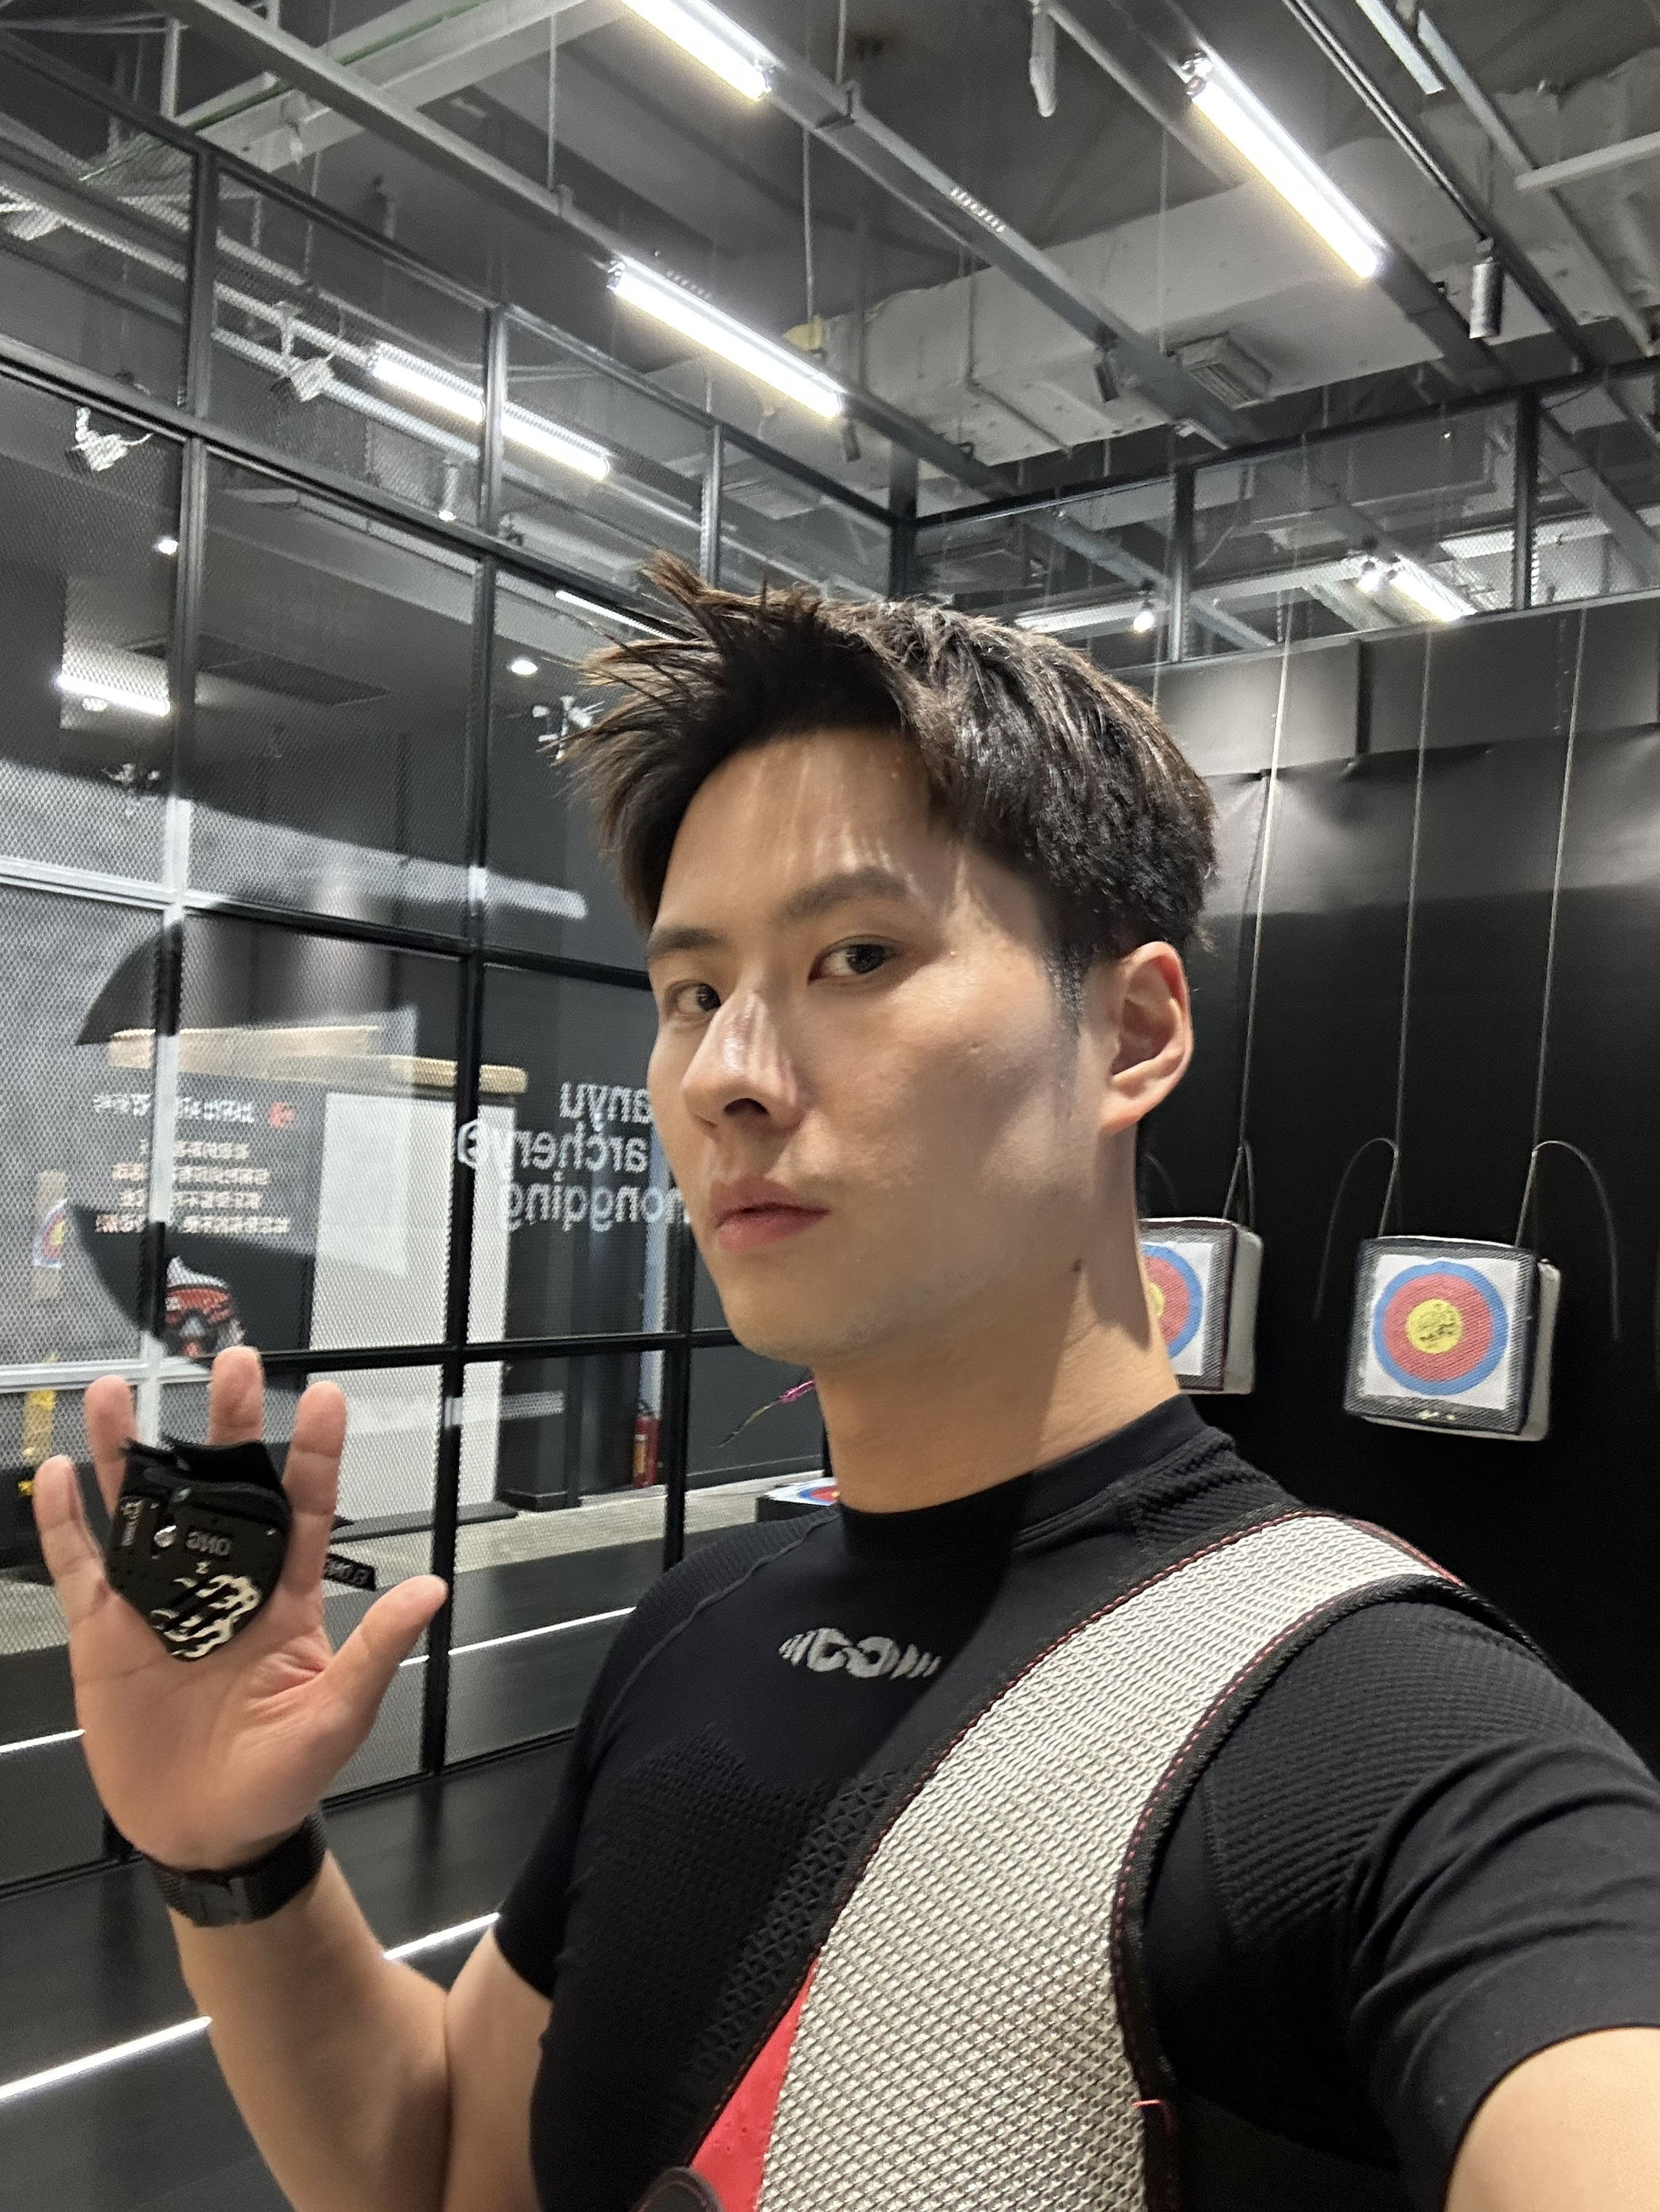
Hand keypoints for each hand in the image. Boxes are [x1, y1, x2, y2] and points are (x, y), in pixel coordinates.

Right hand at [31, 1346, 446, 1872]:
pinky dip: (67, 1525)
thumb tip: (432, 1590)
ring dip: (129, 1454)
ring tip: (116, 1392)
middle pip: (224, 1489)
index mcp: (286, 1595)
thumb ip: (375, 1649)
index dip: (314, 1455)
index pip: (306, 1508)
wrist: (210, 1832)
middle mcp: (223, 1584)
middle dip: (227, 1426)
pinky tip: (59, 1476)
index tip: (327, 1398)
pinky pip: (82, 1568)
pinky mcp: (106, 1635)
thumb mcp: (338, 1714)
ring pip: (143, 1511)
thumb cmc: (283, 1776)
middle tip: (231, 1362)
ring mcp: (160, 1603)